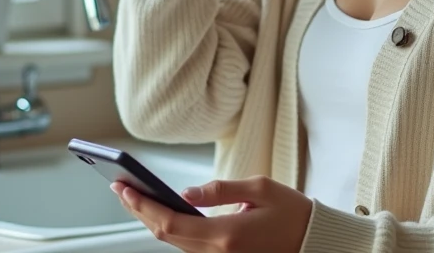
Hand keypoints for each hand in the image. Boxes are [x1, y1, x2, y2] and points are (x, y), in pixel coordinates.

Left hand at [112, 175, 312, 252]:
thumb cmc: (291, 212)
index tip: (124, 188)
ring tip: (134, 196)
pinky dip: (169, 228)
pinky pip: (188, 245)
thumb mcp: (260, 188)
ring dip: (151, 220)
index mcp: (226, 234)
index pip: (170, 222)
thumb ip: (219, 190)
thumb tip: (184, 193)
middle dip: (139, 211)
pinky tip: (159, 212)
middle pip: (165, 235)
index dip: (143, 206)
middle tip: (120, 188)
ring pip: (174, 242)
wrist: (313, 241)